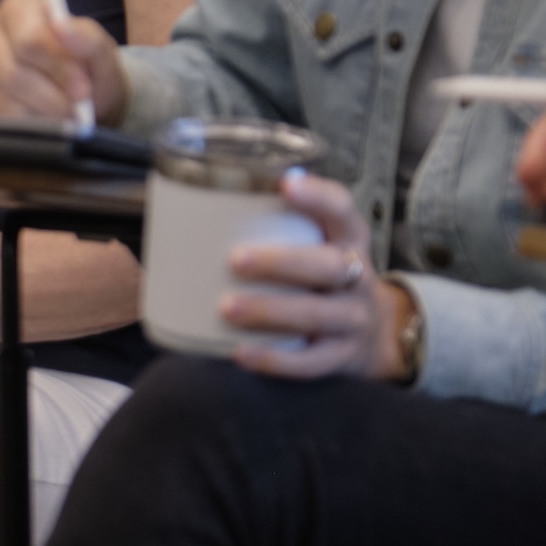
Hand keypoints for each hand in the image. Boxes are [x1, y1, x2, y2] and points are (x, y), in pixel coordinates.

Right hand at [0, 0, 127, 125]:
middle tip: (76, 108)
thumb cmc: (88, 72)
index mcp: (17, 9)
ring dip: (41, 115)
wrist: (78, 103)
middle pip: (11, 72)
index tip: (82, 87)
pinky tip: (41, 120)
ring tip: (62, 115)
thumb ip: (88, 41)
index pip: (27, 39)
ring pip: (3, 101)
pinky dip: (26, 127)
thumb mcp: (101, 56)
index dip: (56, 67)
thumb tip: (63, 28)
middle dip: (50, 96)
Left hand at [219, 171, 407, 379]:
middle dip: (283, 262)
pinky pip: (311, 362)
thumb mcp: (314, 245)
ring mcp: (353, 319)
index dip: (319, 196)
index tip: (286, 183)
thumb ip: (265, 225)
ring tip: (228, 308)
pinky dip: (275, 360)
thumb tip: (170, 214)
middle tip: (235, 259)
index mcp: (347, 239)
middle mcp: (357, 276)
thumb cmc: (318, 278)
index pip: (342, 210)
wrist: (375, 335)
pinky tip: (240, 353)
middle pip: (331, 266)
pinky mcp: (342, 357)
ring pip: (320, 314)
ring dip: (272, 311)